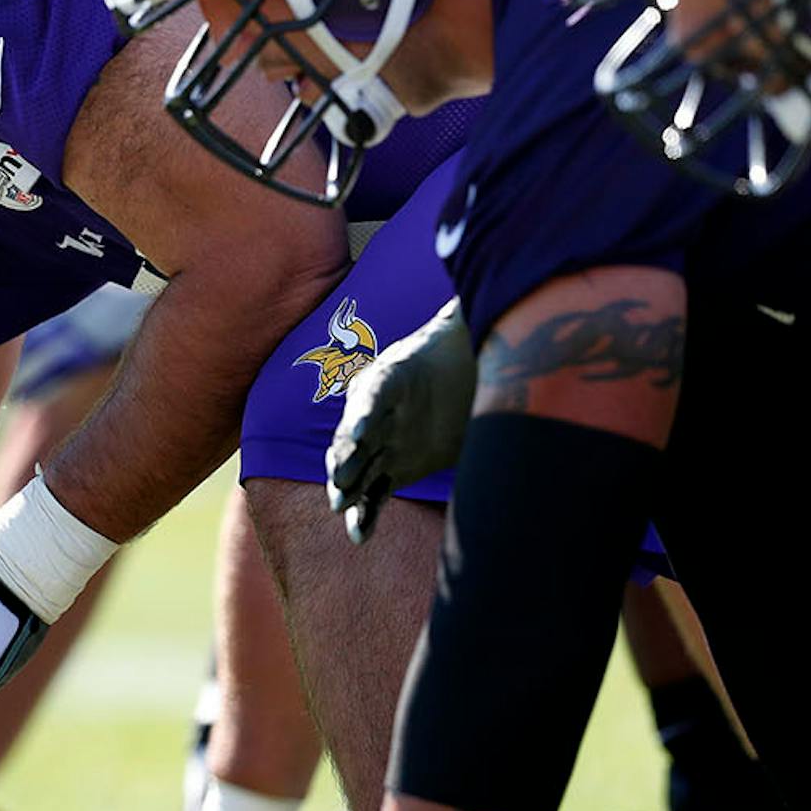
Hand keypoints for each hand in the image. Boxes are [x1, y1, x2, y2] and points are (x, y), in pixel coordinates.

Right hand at [326, 300, 475, 543]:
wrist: (470, 377)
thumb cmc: (462, 350)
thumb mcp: (464, 328)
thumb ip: (465, 313)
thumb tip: (470, 274)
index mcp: (392, 376)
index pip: (372, 393)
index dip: (363, 414)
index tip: (358, 435)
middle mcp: (380, 411)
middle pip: (356, 435)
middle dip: (345, 457)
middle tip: (339, 480)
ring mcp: (384, 443)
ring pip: (358, 468)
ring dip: (348, 488)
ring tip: (341, 508)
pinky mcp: (397, 469)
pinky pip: (375, 494)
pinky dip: (365, 514)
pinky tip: (360, 536)